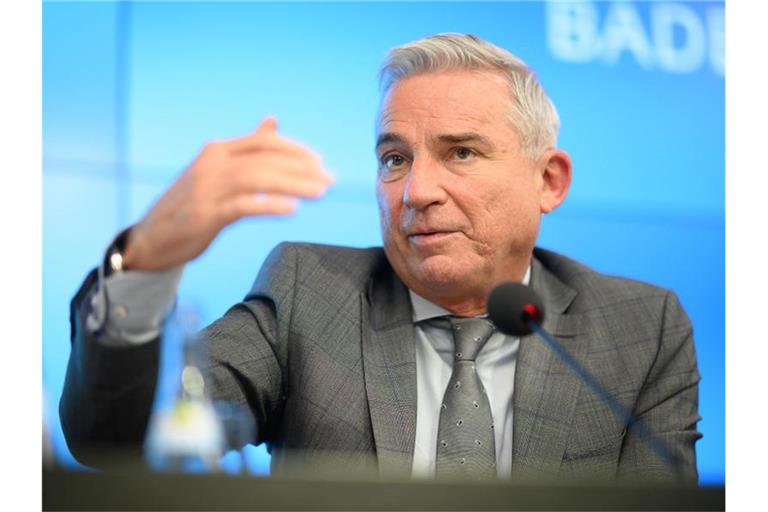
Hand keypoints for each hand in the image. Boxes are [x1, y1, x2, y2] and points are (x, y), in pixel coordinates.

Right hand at [122, 117, 332, 270]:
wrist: (151, 238)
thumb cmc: (190, 204)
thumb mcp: (218, 170)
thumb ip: (247, 149)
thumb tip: (272, 121)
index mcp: (218, 151)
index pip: (264, 142)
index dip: (295, 150)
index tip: (321, 163)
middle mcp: (212, 164)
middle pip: (266, 159)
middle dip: (302, 169)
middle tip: (330, 180)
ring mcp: (207, 188)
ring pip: (258, 179)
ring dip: (294, 185)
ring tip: (320, 193)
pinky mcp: (204, 214)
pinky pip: (242, 206)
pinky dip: (269, 205)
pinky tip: (291, 209)